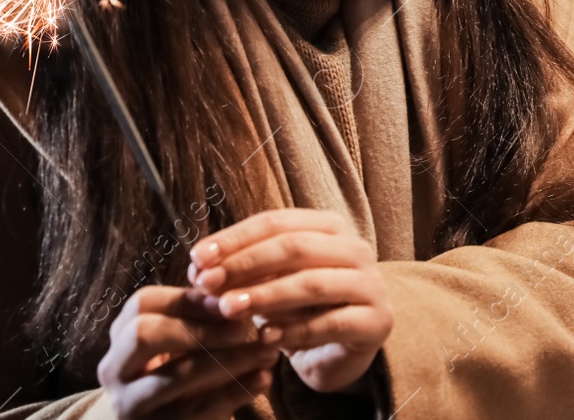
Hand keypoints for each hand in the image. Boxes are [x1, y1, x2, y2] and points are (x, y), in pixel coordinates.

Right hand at [97, 285, 279, 418]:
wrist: (162, 419)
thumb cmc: (181, 364)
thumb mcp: (182, 335)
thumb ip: (200, 310)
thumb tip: (238, 280)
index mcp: (121, 334)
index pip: (144, 303)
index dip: (190, 299)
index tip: (232, 298)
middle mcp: (115, 368)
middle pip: (145, 334)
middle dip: (200, 329)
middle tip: (244, 328)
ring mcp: (129, 404)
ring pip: (174, 377)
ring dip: (228, 361)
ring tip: (268, 352)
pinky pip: (194, 411)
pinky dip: (233, 393)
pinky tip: (263, 379)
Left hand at [188, 208, 392, 393]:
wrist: (338, 351)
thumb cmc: (300, 310)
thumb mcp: (269, 283)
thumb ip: (240, 272)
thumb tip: (198, 268)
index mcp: (329, 227)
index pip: (277, 222)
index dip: (235, 238)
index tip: (197, 258)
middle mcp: (354, 249)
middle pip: (294, 247)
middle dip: (246, 264)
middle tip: (208, 285)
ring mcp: (370, 284)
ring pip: (312, 283)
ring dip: (265, 295)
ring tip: (229, 309)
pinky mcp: (376, 322)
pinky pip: (330, 324)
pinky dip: (293, 331)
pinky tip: (265, 338)